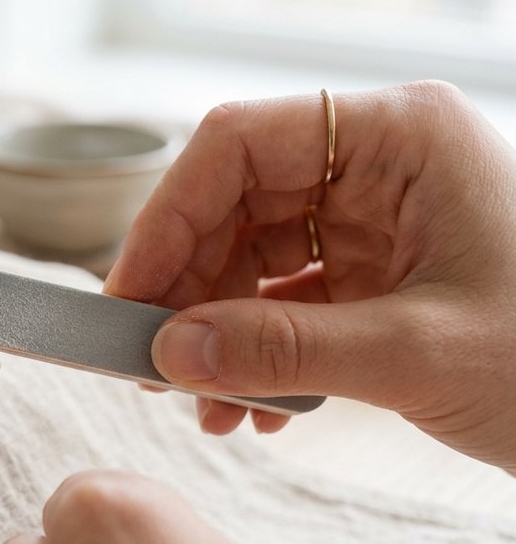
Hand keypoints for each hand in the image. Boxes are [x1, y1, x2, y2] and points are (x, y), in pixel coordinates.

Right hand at [103, 81, 515, 469]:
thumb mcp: (414, 355)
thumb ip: (280, 350)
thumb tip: (167, 352)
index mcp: (401, 135)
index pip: (239, 144)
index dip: (168, 217)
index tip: (129, 296)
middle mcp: (381, 163)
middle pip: (235, 203)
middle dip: (189, 289)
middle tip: (156, 366)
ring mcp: (378, 217)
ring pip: (251, 256)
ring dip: (217, 333)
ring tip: (208, 407)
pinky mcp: (377, 271)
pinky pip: (285, 299)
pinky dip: (257, 352)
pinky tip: (250, 408)